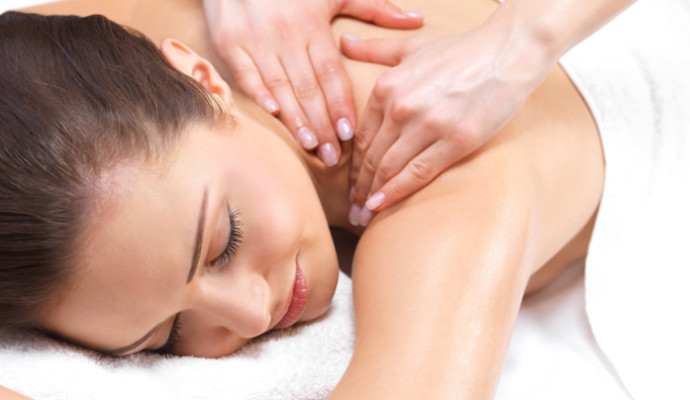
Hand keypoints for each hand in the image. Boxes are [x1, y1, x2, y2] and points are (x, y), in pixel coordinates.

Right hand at [203, 0, 421, 165]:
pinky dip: (258, 94)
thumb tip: (416, 20)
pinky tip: (273, 116)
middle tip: (333, 156)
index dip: (341, 104)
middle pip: (308, 87)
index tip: (350, 133)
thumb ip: (374, 8)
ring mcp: (256, 41)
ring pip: (280, 86)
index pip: (331, 74)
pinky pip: (245, 74)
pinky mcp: (230, 43)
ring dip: (295, 118)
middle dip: (322, 124)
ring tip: (310, 145)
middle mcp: (286, 35)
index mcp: (313, 25)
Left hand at [342, 18, 552, 225]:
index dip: (352, 166)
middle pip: (371, 157)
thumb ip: (375, 49)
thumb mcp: (412, 46)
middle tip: (352, 209)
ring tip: (363, 216)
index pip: (361, 138)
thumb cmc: (460, 50)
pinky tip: (381, 207)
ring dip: (372, 196)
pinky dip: (396, 193)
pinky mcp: (456, 140)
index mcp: (387, 87)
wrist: (507, 51)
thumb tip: (343, 41)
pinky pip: (418, 173)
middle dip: (358, 187)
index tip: (349, 184)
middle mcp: (402, 107)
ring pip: (389, 169)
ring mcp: (428, 124)